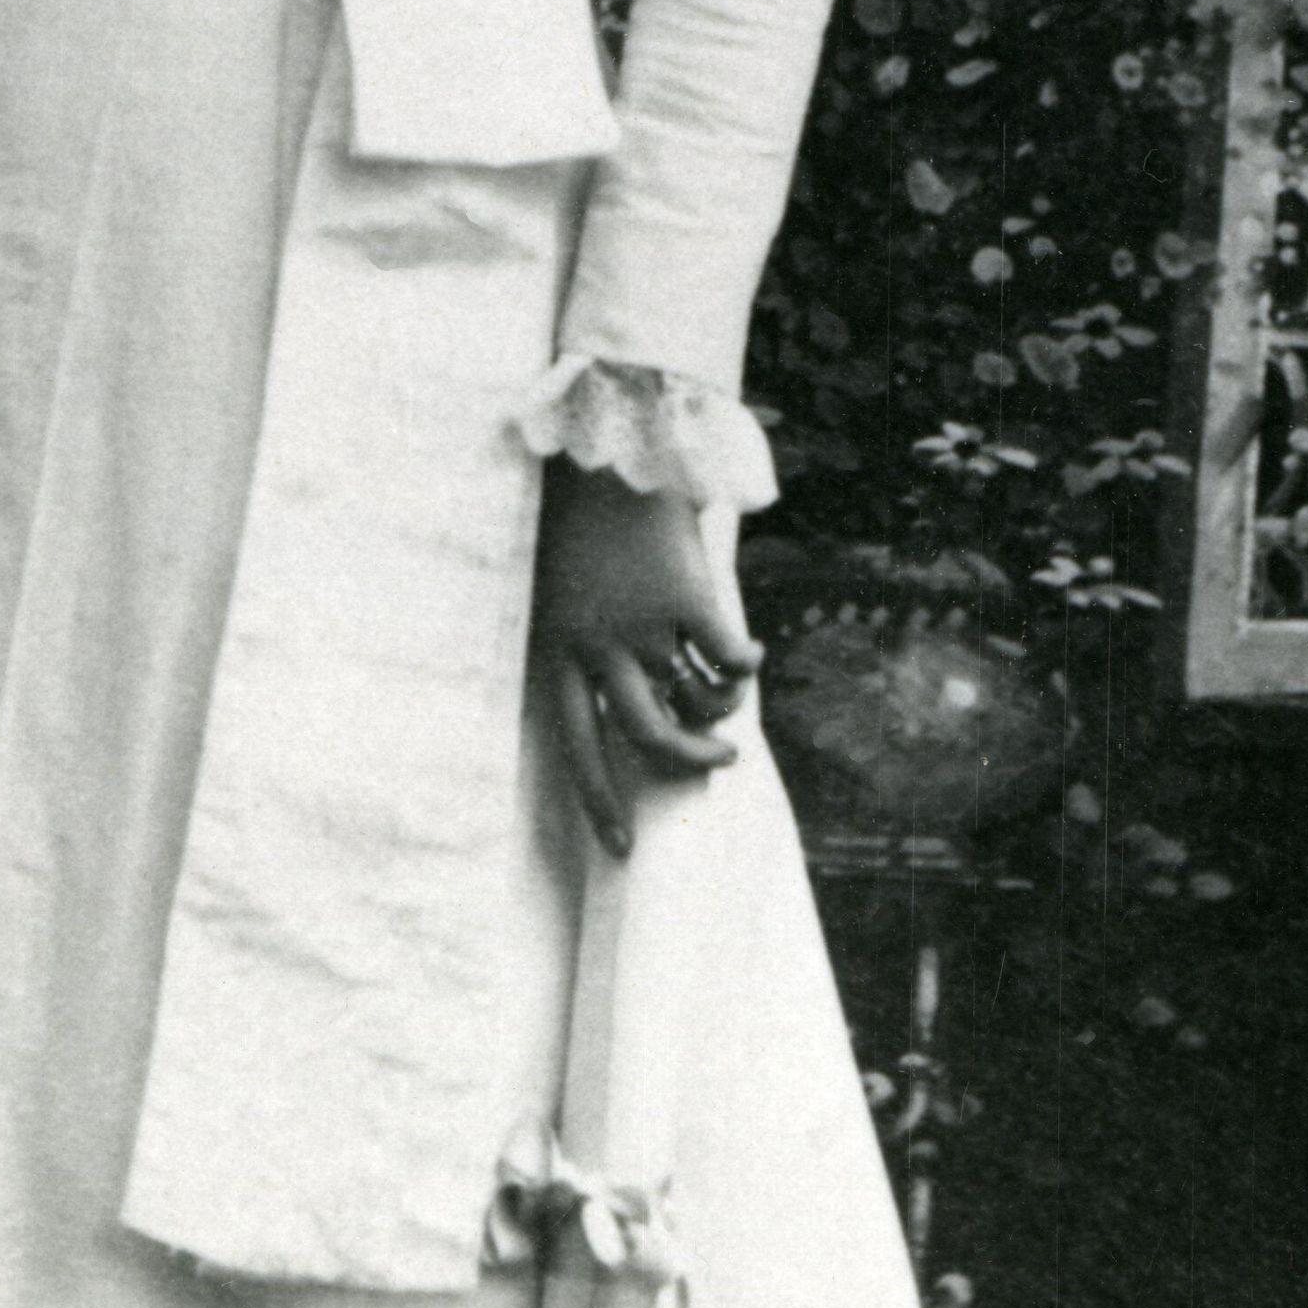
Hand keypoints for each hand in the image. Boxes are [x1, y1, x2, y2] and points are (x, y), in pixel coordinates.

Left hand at [530, 462, 761, 859]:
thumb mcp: (569, 597)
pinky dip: (745, 666)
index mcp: (560, 652)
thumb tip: (656, 714)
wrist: (610, 459)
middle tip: (719, 759)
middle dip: (689, 760)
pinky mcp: (688, 597)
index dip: (601, 802)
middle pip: (648, 737)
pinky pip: (728, 660)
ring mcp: (646, 623)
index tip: (622, 848)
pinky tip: (747, 653)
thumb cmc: (585, 532)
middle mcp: (600, 647)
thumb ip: (596, 653)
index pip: (578, 746)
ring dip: (722, 711)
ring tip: (729, 697)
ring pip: (696, 701)